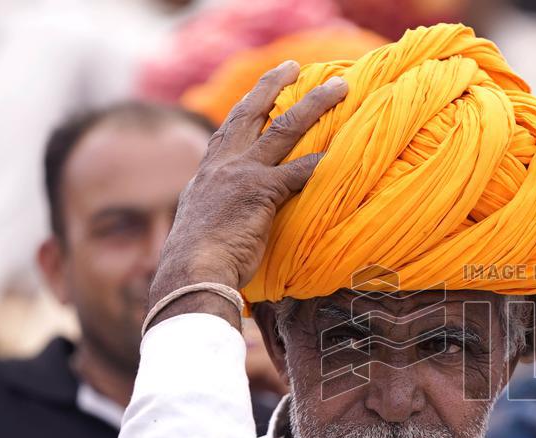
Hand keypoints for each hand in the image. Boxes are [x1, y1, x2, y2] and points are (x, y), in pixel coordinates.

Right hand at [147, 61, 347, 326]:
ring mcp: (241, 174)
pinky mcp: (260, 191)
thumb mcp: (204, 229)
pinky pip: (300, 171)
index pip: (229, 132)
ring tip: (339, 88)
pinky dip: (323, 162)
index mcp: (207, 174)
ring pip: (284, 128)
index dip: (246, 109)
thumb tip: (232, 225)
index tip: (261, 92)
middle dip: (273, 85)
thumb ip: (221, 215)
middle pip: (251, 114)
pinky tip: (344, 153)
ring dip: (314, 104)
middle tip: (292, 66)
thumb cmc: (200, 265)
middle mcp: (222, 165)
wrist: (192, 273)